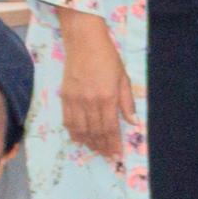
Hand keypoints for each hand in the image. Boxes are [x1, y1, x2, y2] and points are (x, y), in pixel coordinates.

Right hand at [56, 9, 131, 157]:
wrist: (84, 41)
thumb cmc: (108, 58)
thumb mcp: (123, 78)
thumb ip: (127, 102)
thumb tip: (133, 122)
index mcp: (107, 97)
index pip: (110, 128)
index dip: (113, 143)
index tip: (117, 155)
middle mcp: (90, 101)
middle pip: (95, 131)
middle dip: (102, 146)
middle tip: (107, 156)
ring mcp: (75, 99)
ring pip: (80, 129)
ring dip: (88, 142)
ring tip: (95, 150)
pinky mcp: (65, 96)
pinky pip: (68, 120)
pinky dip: (73, 132)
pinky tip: (79, 139)